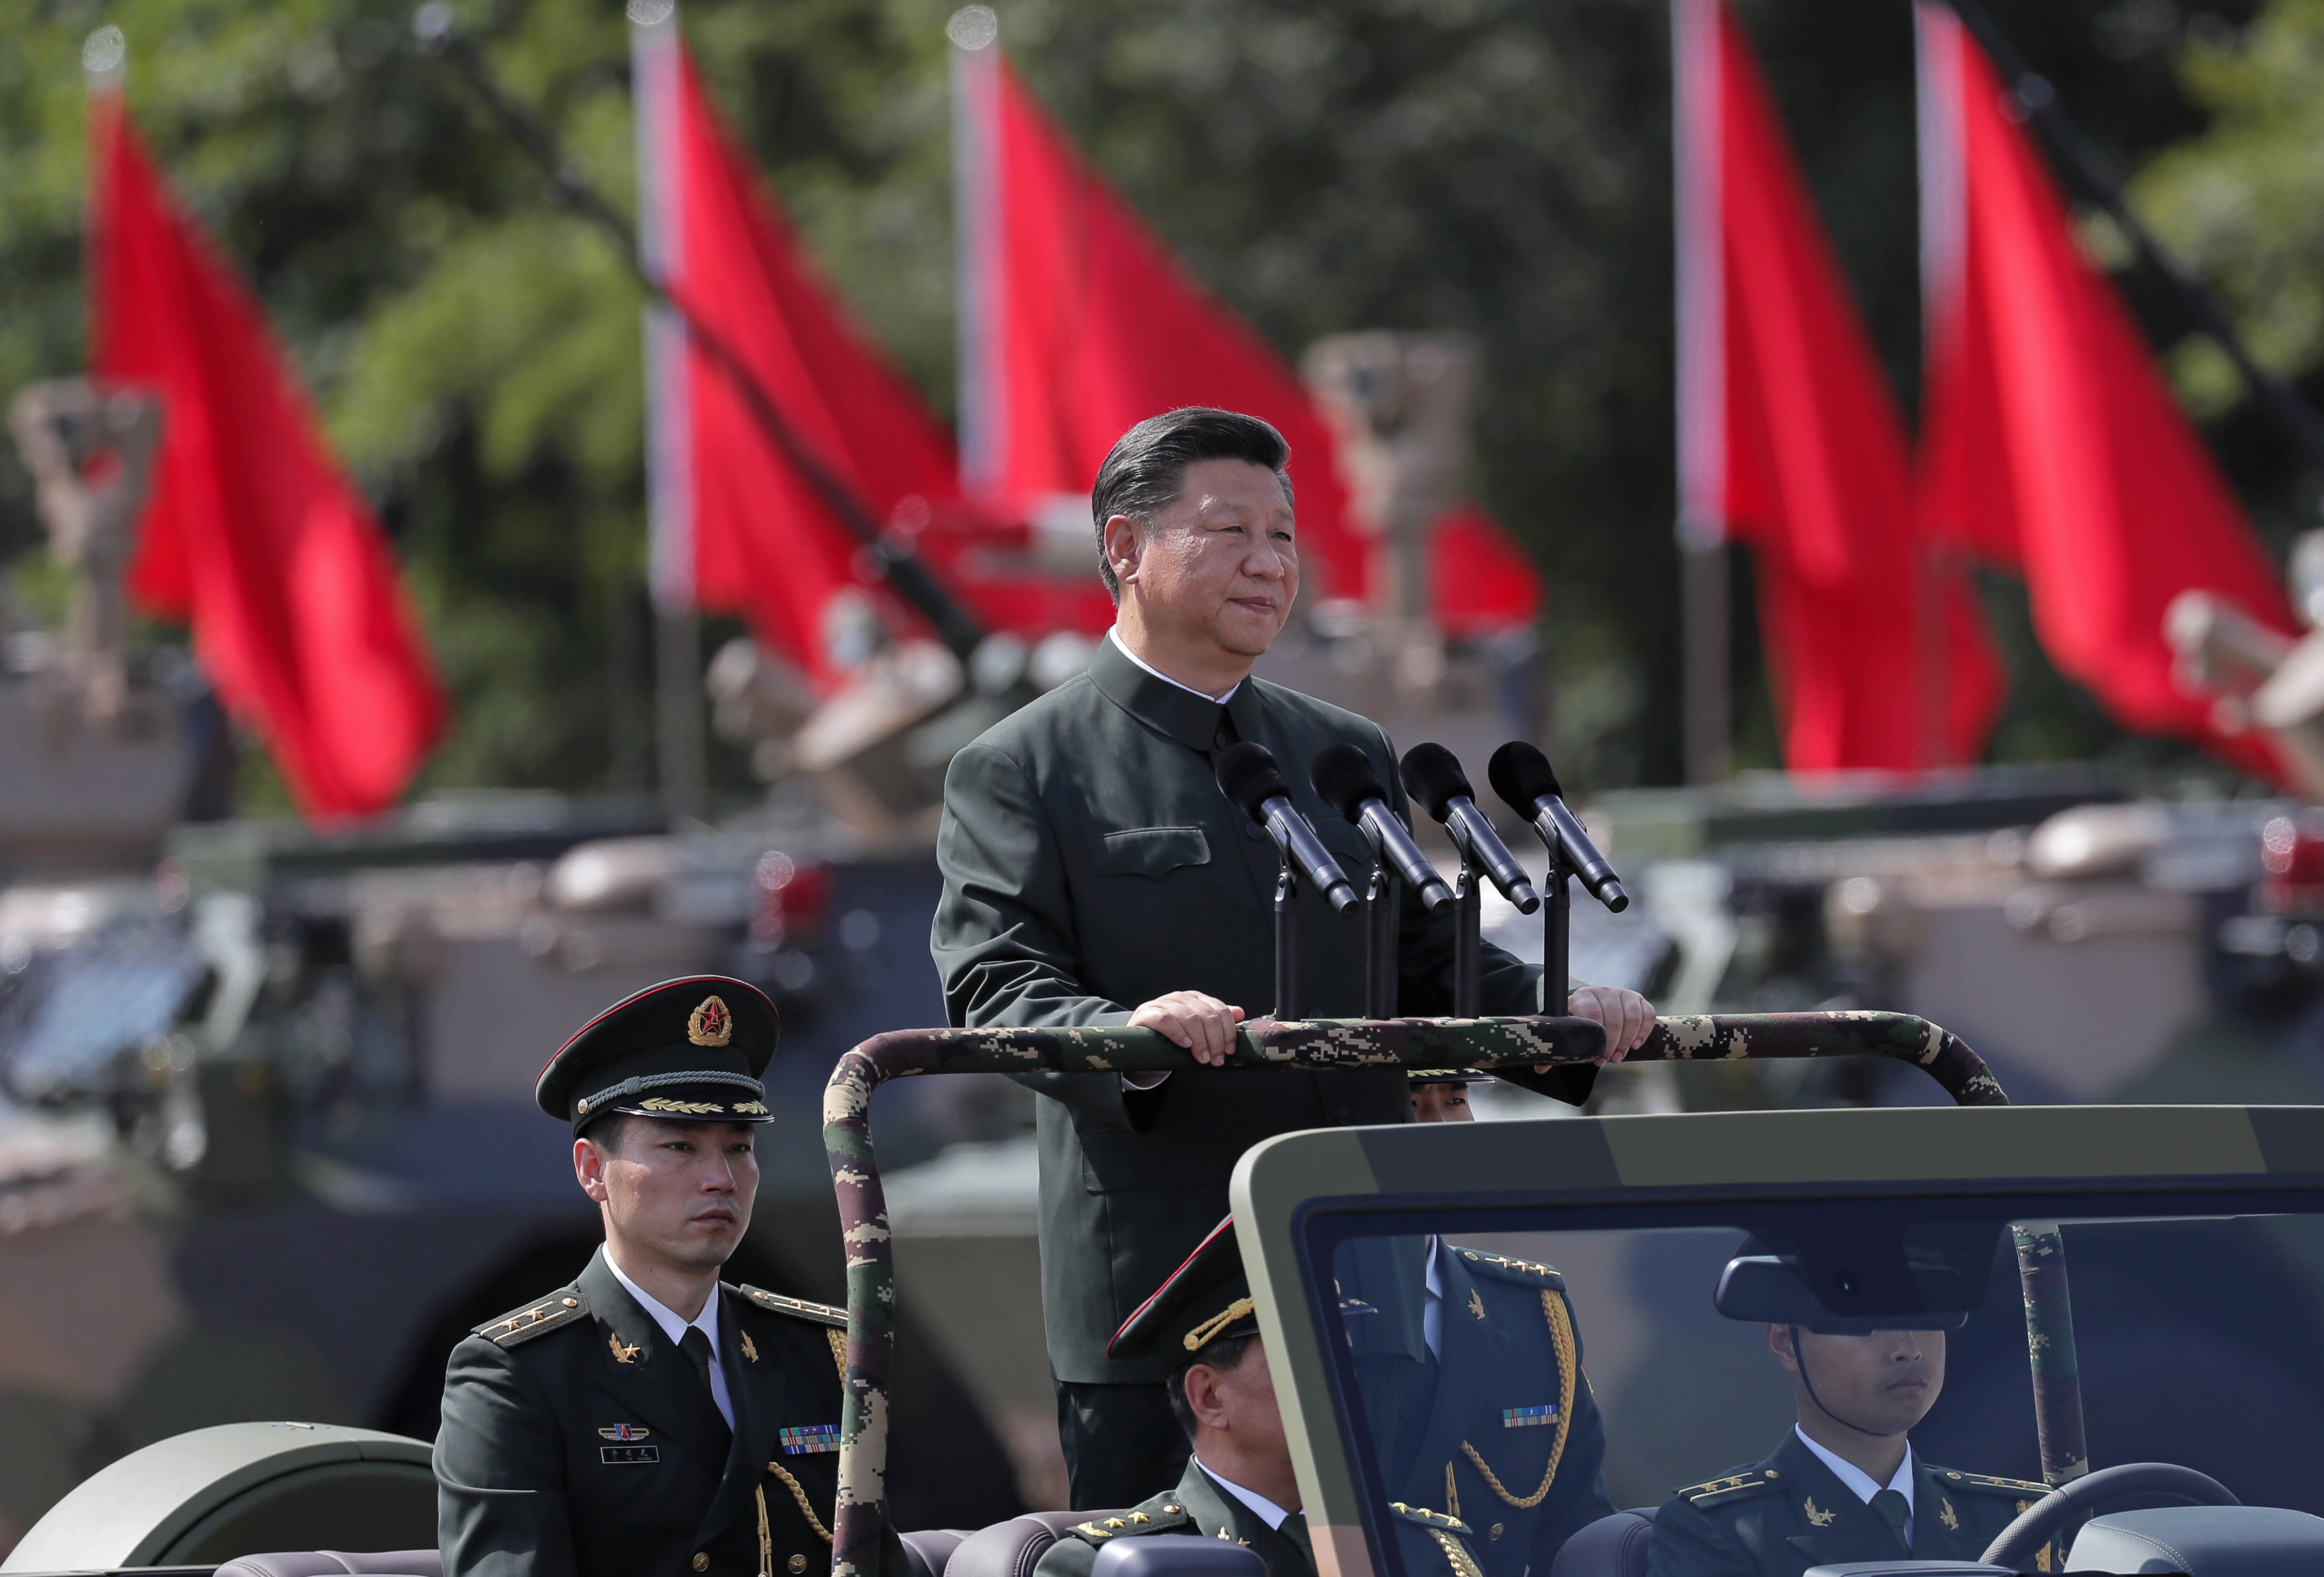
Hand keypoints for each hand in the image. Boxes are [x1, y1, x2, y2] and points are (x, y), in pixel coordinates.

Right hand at [1129, 990, 1245, 1066]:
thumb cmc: (1171, 1038)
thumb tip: (1240, 1012)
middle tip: (1216, 1060)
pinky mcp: (1147, 1013)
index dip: (1228, 1032)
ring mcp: (1163, 1002)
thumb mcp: (1196, 1031)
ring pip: (1190, 1018)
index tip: (1229, 1051)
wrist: (1140, 1043)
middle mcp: (1181, 997)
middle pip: (1207, 1016)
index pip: (1220, 1010)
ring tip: (1202, 1058)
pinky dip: (1178, 1032)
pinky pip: (1166, 1019)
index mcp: (1196, 999)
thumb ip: (1217, 1021)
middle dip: (1215, 1041)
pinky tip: (1185, 1045)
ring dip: (1200, 1041)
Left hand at [1562, 985, 1655, 1064]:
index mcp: (1582, 997)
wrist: (1590, 1006)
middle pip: (1614, 1016)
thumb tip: (1541, 1068)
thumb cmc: (1577, 1024)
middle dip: (1613, 1042)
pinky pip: (1647, 1013)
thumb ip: (1557, 1048)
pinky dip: (1644, 1031)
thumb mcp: (1567, 1032)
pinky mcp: (1637, 999)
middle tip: (1608, 1060)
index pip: (1592, 1012)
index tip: (1595, 1056)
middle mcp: (1602, 991)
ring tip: (1619, 1056)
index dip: (1596, 1036)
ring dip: (1628, 1040)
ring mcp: (1622, 993)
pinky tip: (1635, 1045)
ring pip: (1632, 1016)